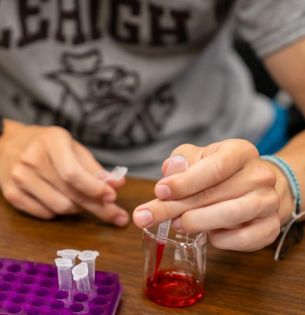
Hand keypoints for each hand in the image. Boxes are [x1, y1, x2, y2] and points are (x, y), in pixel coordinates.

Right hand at [0, 120, 128, 225]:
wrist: (8, 144)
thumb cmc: (48, 146)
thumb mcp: (73, 148)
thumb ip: (94, 168)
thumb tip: (118, 184)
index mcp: (52, 141)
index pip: (73, 173)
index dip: (95, 188)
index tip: (112, 197)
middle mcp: (32, 159)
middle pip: (70, 194)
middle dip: (99, 208)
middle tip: (119, 218)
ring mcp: (19, 178)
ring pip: (60, 208)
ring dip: (80, 209)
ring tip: (85, 200)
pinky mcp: (11, 194)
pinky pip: (46, 214)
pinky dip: (61, 212)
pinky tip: (64, 200)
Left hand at [133, 139, 280, 250]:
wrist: (255, 187)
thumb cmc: (220, 171)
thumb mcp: (199, 158)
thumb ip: (182, 161)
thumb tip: (170, 170)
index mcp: (240, 152)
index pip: (214, 167)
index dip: (184, 182)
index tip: (159, 191)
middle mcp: (259, 175)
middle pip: (214, 195)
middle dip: (175, 207)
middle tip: (147, 217)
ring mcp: (268, 202)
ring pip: (228, 217)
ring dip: (196, 223)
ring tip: (178, 223)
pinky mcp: (270, 227)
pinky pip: (241, 239)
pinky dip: (218, 239)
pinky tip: (208, 232)